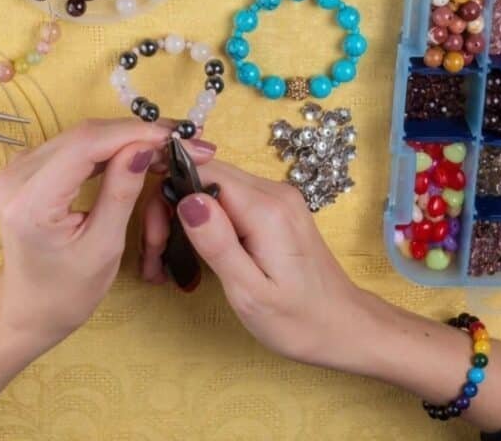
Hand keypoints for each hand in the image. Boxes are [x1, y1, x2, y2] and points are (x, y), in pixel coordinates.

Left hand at [0, 119, 215, 351]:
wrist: (30, 309)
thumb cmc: (68, 291)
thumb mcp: (104, 247)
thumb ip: (121, 192)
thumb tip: (145, 146)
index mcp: (31, 201)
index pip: (85, 145)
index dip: (132, 133)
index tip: (174, 136)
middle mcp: (15, 176)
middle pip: (83, 135)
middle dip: (135, 133)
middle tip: (180, 140)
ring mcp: (16, 169)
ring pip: (80, 136)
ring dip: (124, 136)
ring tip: (165, 145)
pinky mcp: (25, 169)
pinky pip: (72, 146)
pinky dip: (107, 145)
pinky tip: (135, 149)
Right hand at [140, 160, 373, 372]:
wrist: (345, 328)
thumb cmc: (298, 321)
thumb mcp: (249, 292)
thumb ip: (217, 243)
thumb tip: (187, 199)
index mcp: (267, 209)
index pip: (199, 172)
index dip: (169, 197)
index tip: (156, 237)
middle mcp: (274, 192)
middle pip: (204, 174)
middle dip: (172, 207)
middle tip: (157, 256)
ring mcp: (278, 197)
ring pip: (213, 185)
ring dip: (186, 214)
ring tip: (171, 259)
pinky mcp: (276, 208)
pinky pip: (230, 199)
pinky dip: (207, 219)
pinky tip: (197, 251)